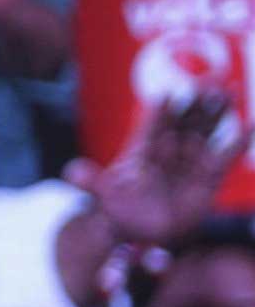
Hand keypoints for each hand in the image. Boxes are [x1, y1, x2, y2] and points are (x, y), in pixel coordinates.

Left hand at [67, 91, 239, 250]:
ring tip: (232, 88)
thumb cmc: (118, 208)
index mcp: (142, 150)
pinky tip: (251, 125)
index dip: (160, 113)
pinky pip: (224, 155)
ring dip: (218, 111)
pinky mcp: (207, 176)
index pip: (153, 126)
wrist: (139, 228)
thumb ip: (90, 182)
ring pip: (206, 130)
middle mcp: (169, 149)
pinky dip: (237, 141)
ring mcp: (189, 159)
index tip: (167, 96)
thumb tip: (70, 171)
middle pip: (184, 119)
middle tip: (211, 77)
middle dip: (196, 100)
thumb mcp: (102, 196)